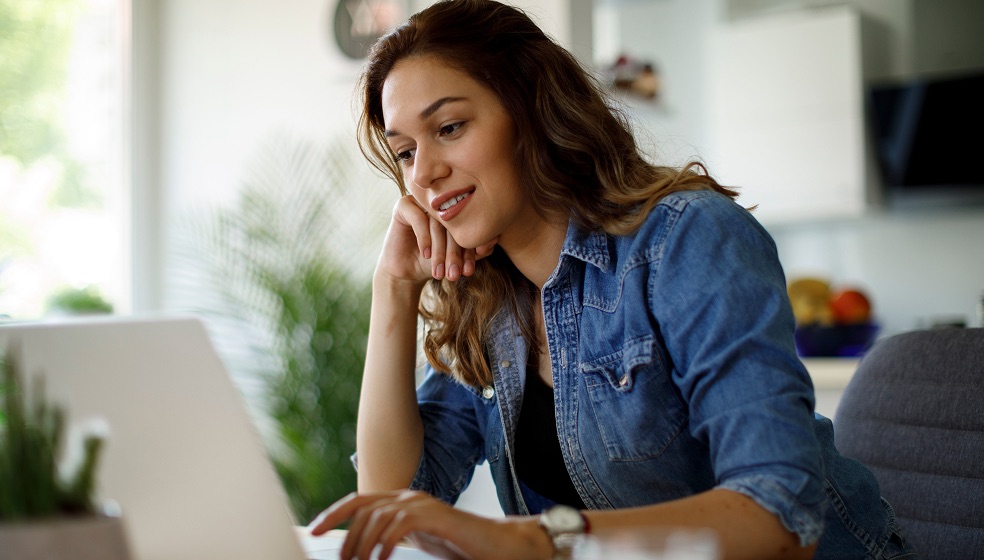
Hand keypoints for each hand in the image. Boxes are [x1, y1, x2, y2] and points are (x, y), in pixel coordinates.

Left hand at [308, 490, 550, 559]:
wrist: (496, 546)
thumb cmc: (458, 548)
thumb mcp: (417, 544)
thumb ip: (392, 541)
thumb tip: (363, 552)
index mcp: (401, 502)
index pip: (359, 502)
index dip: (334, 513)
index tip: (314, 530)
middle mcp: (408, 497)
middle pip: (362, 506)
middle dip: (343, 533)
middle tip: (340, 559)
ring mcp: (421, 504)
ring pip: (377, 517)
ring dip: (362, 543)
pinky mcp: (434, 515)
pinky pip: (399, 525)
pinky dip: (384, 543)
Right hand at [377, 196, 496, 285]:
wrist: (407, 272)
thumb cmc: (435, 263)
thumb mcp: (458, 260)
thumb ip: (476, 250)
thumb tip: (493, 239)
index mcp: (457, 210)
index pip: (468, 227)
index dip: (470, 250)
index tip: (469, 271)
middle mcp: (441, 203)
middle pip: (453, 224)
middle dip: (455, 253)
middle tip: (455, 274)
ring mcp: (423, 202)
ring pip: (437, 223)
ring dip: (440, 250)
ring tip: (441, 272)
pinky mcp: (404, 205)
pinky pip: (418, 218)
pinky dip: (424, 238)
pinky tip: (425, 255)